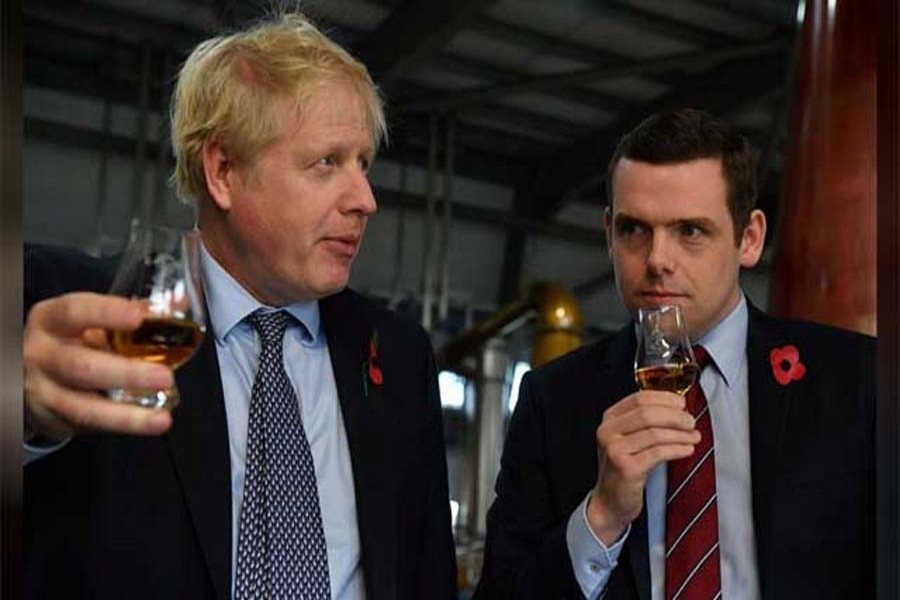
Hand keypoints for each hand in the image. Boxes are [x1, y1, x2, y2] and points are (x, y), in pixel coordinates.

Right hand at [24, 292, 174, 440]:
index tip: (139, 317)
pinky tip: (146, 423)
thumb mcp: (89, 320)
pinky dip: (121, 424)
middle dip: (127, 374)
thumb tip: (179, 303)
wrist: (29, 372)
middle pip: (82, 366)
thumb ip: (133, 311)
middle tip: (164, 377)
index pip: (75, 312)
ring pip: (84, 407)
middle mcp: (41, 354)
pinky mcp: (51, 418)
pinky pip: (89, 424)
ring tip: (160, 418)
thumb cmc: (71, 339)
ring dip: (127, 415)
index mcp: (51, 320)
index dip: (107, 313)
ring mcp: (42, 390)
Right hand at [586, 391, 699, 543]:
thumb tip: (678, 407)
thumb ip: (644, 421)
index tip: (682, 403)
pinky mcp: (626, 468)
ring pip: (655, 433)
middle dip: (675, 416)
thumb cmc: (624, 467)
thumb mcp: (628, 439)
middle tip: (691, 422)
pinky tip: (687, 449)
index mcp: (609, 419)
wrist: (610, 501)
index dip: (664, 398)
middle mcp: (608, 432)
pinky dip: (677, 449)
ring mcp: (615, 450)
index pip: (639, 398)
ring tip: (694, 437)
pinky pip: (658, 453)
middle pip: (647, 413)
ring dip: (680, 434)